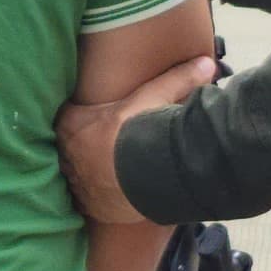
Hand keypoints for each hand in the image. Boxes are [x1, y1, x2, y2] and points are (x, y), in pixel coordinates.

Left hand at [56, 56, 214, 225]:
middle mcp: (66, 154)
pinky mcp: (90, 205)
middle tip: (112, 145)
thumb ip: (177, 79)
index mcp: (70, 123)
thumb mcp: (156, 96)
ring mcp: (76, 182)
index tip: (104, 119)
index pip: (70, 115)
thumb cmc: (139, 128)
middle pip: (73, 146)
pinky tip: (118, 192)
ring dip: (94, 171)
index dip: (85, 117)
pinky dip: (102, 196)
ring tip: (116, 170)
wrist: (145, 173)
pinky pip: (92, 199)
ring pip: (81, 173)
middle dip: (88, 145)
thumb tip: (204, 64)